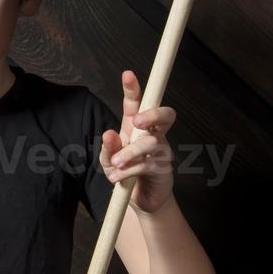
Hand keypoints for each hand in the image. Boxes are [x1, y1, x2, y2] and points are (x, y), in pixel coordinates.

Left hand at [100, 69, 176, 213]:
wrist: (139, 199)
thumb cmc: (124, 171)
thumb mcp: (109, 160)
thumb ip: (108, 148)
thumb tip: (108, 134)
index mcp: (136, 126)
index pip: (137, 103)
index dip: (133, 88)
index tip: (127, 74)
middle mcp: (152, 134)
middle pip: (164, 115)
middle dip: (152, 114)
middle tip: (135, 121)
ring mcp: (160, 150)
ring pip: (151, 142)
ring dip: (130, 152)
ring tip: (115, 163)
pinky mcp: (163, 168)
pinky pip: (147, 165)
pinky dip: (129, 171)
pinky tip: (117, 178)